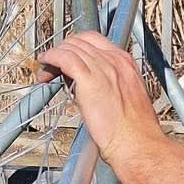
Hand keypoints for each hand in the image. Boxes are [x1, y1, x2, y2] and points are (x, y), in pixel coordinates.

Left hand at [36, 31, 164, 170]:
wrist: (137, 143)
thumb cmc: (133, 131)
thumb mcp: (125, 97)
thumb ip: (107, 84)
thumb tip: (85, 84)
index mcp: (125, 63)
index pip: (94, 40)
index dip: (76, 46)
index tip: (67, 56)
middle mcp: (114, 61)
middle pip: (80, 42)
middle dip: (63, 50)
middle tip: (53, 66)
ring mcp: (103, 68)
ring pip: (71, 48)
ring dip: (54, 55)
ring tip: (46, 69)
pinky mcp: (90, 80)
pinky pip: (65, 58)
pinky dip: (52, 57)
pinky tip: (46, 63)